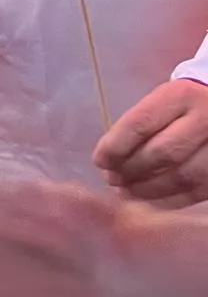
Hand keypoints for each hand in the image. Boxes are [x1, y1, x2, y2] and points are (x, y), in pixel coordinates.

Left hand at [94, 79, 207, 208]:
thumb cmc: (183, 104)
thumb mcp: (163, 101)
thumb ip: (140, 124)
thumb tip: (110, 158)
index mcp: (181, 96)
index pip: (140, 124)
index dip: (115, 147)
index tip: (100, 161)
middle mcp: (206, 119)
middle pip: (162, 154)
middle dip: (131, 171)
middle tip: (112, 178)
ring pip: (182, 177)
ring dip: (148, 189)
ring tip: (126, 191)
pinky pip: (197, 191)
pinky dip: (170, 199)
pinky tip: (151, 199)